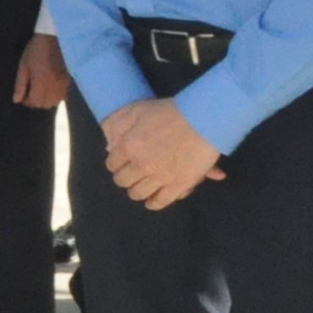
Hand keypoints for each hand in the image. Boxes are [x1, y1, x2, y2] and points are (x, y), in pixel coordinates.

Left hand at [12, 33, 69, 109]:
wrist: (55, 37)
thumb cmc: (36, 49)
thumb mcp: (24, 65)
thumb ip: (20, 84)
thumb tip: (17, 100)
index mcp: (41, 82)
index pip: (35, 102)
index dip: (27, 101)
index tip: (23, 96)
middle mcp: (54, 86)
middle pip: (45, 104)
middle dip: (36, 102)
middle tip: (31, 93)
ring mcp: (64, 84)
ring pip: (55, 102)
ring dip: (46, 100)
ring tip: (41, 90)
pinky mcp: (70, 80)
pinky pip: (63, 96)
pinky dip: (56, 96)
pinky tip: (51, 87)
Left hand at [102, 98, 224, 208]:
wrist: (203, 119)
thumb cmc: (169, 111)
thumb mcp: (136, 109)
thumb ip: (117, 125)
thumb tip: (109, 146)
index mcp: (128, 146)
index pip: (112, 164)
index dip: (116, 163)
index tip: (121, 162)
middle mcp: (140, 165)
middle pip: (123, 181)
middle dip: (125, 177)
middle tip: (131, 173)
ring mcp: (160, 178)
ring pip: (138, 194)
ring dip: (137, 190)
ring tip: (141, 186)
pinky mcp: (179, 185)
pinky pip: (160, 201)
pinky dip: (153, 203)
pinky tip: (151, 201)